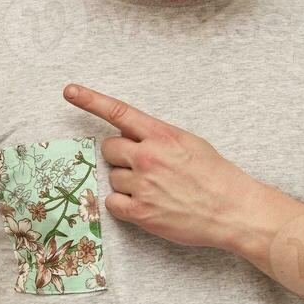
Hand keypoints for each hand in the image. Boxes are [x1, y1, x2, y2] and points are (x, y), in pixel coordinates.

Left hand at [62, 83, 270, 251]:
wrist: (234, 210)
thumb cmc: (215, 175)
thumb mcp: (188, 142)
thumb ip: (156, 136)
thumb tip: (128, 133)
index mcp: (161, 135)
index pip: (119, 112)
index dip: (90, 100)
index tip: (69, 91)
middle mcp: (148, 157)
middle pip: (109, 148)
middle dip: (121, 156)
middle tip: (144, 167)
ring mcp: (142, 185)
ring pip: (112, 177)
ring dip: (126, 182)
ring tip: (155, 189)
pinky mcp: (141, 213)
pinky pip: (112, 203)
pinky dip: (123, 205)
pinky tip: (146, 205)